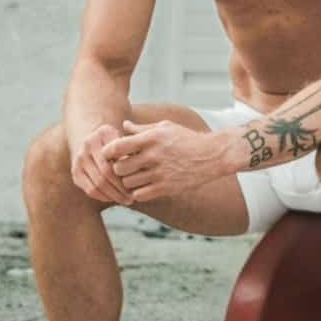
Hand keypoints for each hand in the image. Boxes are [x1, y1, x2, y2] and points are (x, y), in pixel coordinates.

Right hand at [70, 123, 134, 205]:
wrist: (95, 141)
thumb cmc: (121, 143)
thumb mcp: (129, 140)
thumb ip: (136, 150)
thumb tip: (143, 170)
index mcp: (103, 132)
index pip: (116, 157)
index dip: (128, 172)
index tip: (140, 182)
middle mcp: (88, 143)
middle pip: (105, 172)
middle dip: (121, 188)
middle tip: (133, 197)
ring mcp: (79, 157)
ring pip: (97, 184)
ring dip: (113, 196)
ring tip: (126, 201)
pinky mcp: (75, 171)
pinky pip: (90, 189)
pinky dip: (103, 197)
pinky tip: (114, 199)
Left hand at [103, 119, 226, 203]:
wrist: (212, 155)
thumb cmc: (187, 139)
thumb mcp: (165, 127)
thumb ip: (142, 129)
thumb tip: (124, 125)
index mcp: (151, 138)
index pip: (117, 147)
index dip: (108, 152)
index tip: (110, 155)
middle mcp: (154, 156)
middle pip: (119, 168)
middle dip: (118, 169)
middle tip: (124, 168)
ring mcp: (160, 173)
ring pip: (128, 183)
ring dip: (128, 182)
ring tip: (134, 177)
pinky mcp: (166, 188)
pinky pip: (139, 195)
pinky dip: (138, 193)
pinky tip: (143, 187)